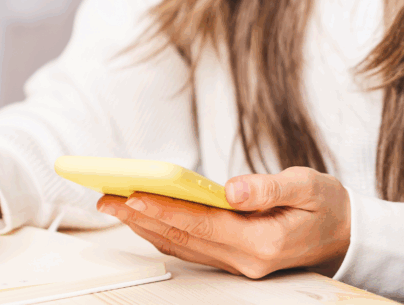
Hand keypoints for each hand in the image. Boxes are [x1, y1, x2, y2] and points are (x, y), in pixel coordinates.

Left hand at [97, 166, 350, 277]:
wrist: (346, 234)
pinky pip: (188, 246)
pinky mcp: (230, 258)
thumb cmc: (327, 207)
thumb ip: (270, 188)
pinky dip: (161, 230)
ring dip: (143, 225)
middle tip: (105, 197)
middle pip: (182, 237)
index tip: (133, 195)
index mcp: (263, 243)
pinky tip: (140, 215)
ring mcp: (236, 263)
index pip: (202, 226)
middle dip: (139, 217)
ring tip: (112, 203)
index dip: (165, 210)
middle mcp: (245, 260)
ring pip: (180, 244)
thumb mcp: (308, 187)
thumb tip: (232, 188)